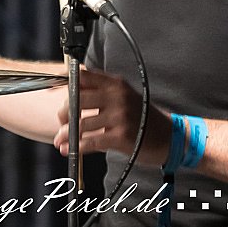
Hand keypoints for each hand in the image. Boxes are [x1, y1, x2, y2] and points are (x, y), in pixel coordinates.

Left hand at [53, 68, 171, 165]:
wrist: (168, 137)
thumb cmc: (141, 118)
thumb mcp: (124, 97)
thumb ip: (100, 94)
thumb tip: (68, 99)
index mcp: (116, 83)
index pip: (84, 76)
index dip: (68, 84)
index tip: (59, 94)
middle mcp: (117, 95)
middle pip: (77, 98)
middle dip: (64, 112)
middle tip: (62, 120)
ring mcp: (120, 115)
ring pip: (81, 123)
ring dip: (67, 134)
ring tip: (61, 139)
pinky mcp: (121, 136)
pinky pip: (91, 141)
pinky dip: (77, 146)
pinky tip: (70, 149)